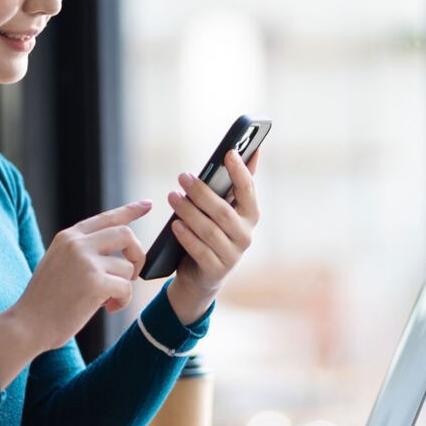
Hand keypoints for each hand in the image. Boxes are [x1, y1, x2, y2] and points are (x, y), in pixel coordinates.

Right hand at [7, 200, 149, 351]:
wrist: (27, 325)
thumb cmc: (45, 301)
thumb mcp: (59, 263)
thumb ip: (83, 251)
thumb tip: (119, 253)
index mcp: (68, 237)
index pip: (107, 217)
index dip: (130, 210)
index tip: (147, 204)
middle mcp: (77, 243)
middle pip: (126, 235)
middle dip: (137, 255)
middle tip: (133, 275)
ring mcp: (86, 261)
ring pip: (127, 267)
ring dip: (123, 286)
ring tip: (107, 300)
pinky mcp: (95, 282)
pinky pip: (126, 288)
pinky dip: (123, 301)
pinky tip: (109, 308)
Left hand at [167, 149, 260, 322]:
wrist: (203, 274)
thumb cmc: (215, 231)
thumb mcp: (226, 208)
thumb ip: (237, 182)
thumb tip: (253, 150)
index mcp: (251, 215)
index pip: (248, 190)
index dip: (240, 171)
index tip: (228, 153)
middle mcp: (245, 235)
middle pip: (223, 212)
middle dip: (202, 193)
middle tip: (183, 177)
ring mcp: (232, 255)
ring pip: (209, 231)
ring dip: (188, 212)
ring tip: (172, 197)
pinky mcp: (215, 270)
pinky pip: (200, 251)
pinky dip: (187, 237)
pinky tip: (175, 224)